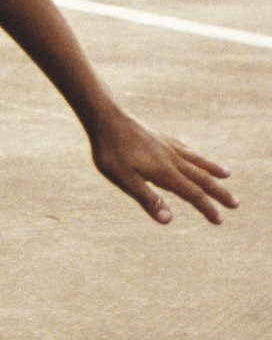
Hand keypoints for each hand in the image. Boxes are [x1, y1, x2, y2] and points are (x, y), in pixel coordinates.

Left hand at [90, 110, 236, 224]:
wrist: (105, 119)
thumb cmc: (110, 152)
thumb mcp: (124, 180)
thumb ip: (147, 199)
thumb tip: (168, 220)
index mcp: (164, 172)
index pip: (192, 194)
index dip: (206, 208)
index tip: (220, 220)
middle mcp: (171, 158)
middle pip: (201, 178)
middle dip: (218, 193)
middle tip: (235, 204)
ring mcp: (167, 145)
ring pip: (196, 160)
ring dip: (213, 170)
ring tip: (227, 175)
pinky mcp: (160, 137)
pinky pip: (184, 148)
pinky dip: (195, 155)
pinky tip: (194, 155)